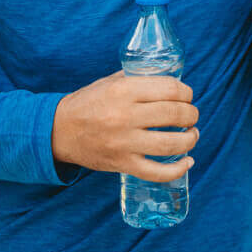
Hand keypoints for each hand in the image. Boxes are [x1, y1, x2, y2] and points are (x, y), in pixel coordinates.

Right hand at [51, 72, 198, 180]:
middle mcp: (125, 116)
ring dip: (190, 139)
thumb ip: (138, 79)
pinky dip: (177, 169)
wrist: (59, 131)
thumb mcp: (110, 82)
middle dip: (191, 114)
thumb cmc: (88, 103)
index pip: (169, 89)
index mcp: (123, 91)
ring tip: (192, 134)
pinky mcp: (123, 164)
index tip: (188, 96)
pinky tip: (187, 162)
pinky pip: (157, 172)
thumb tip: (169, 80)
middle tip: (192, 115)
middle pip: (174, 115)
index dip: (186, 92)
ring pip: (171, 144)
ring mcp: (124, 143)